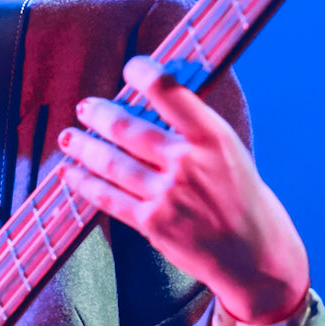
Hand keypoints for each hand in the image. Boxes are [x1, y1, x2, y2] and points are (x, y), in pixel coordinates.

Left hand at [57, 55, 309, 325]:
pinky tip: (71, 173)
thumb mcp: (230, 153)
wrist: (255, 258)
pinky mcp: (152, 224)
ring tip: (69, 137)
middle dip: (99, 114)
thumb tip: (154, 102)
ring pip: (111, 163)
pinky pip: (109, 198)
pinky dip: (85, 183)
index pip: (169, 91)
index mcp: (213, 137)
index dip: (144, 73)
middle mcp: (188, 163)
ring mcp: (168, 195)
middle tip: (84, 107)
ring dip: (83, 147)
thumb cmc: (242, 199)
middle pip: (128, 129)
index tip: (131, 68)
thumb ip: (194, 131)